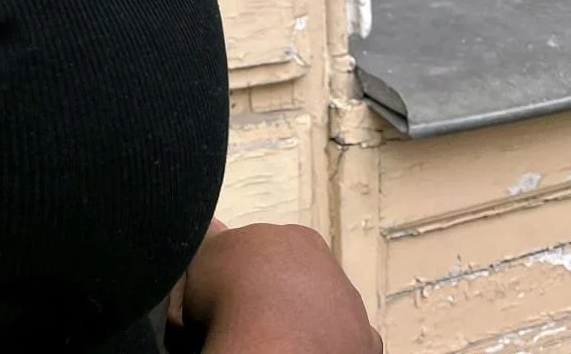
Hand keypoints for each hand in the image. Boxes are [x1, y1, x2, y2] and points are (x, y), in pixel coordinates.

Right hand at [165, 223, 381, 352]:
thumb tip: (215, 229)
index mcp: (298, 238)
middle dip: (284, 294)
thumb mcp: (205, 255)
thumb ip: (214, 242)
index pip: (276, 249)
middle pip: (305, 278)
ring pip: (328, 312)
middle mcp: (331, 268)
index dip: (253, 270)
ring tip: (276, 340)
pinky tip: (304, 351)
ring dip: (309, 322)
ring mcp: (352, 308)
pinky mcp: (365, 345)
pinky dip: (326, 348)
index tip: (236, 289)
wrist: (269, 344)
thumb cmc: (232, 294)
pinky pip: (346, 346)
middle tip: (254, 317)